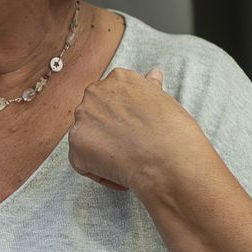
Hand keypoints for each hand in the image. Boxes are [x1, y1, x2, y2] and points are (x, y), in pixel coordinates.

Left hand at [67, 67, 210, 195]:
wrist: (171, 163)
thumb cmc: (175, 134)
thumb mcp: (165, 101)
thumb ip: (149, 88)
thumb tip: (153, 75)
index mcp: (118, 78)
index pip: (111, 97)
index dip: (124, 118)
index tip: (138, 131)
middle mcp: (95, 93)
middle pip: (94, 115)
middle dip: (109, 132)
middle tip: (133, 148)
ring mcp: (82, 119)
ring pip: (86, 138)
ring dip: (102, 151)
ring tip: (129, 162)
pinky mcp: (75, 145)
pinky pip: (82, 162)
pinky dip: (99, 172)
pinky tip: (121, 176)